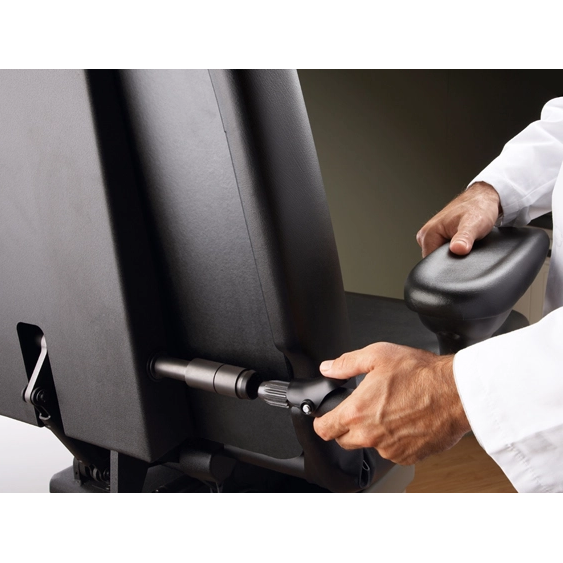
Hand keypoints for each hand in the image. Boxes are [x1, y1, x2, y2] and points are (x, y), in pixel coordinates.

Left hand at [313, 343, 470, 464]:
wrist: (456, 392)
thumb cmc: (421, 373)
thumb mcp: (377, 355)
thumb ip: (347, 363)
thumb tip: (328, 368)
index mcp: (358, 412)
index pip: (324, 429)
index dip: (321, 421)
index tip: (324, 417)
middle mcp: (371, 435)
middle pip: (343, 440)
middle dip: (345, 427)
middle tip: (360, 409)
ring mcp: (390, 449)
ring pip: (370, 446)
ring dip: (373, 432)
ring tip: (390, 410)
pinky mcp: (409, 456)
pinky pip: (392, 451)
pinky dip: (394, 439)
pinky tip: (405, 419)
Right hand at [416, 182, 501, 256]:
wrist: (483, 197)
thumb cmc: (478, 207)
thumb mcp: (473, 224)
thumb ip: (464, 238)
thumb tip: (458, 249)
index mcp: (427, 234)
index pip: (432, 263)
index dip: (448, 264)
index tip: (461, 254)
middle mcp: (425, 235)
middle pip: (435, 260)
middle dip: (451, 259)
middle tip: (466, 247)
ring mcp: (431, 235)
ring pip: (440, 256)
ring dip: (454, 254)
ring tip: (465, 243)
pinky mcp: (438, 236)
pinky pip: (444, 250)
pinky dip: (454, 249)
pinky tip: (463, 242)